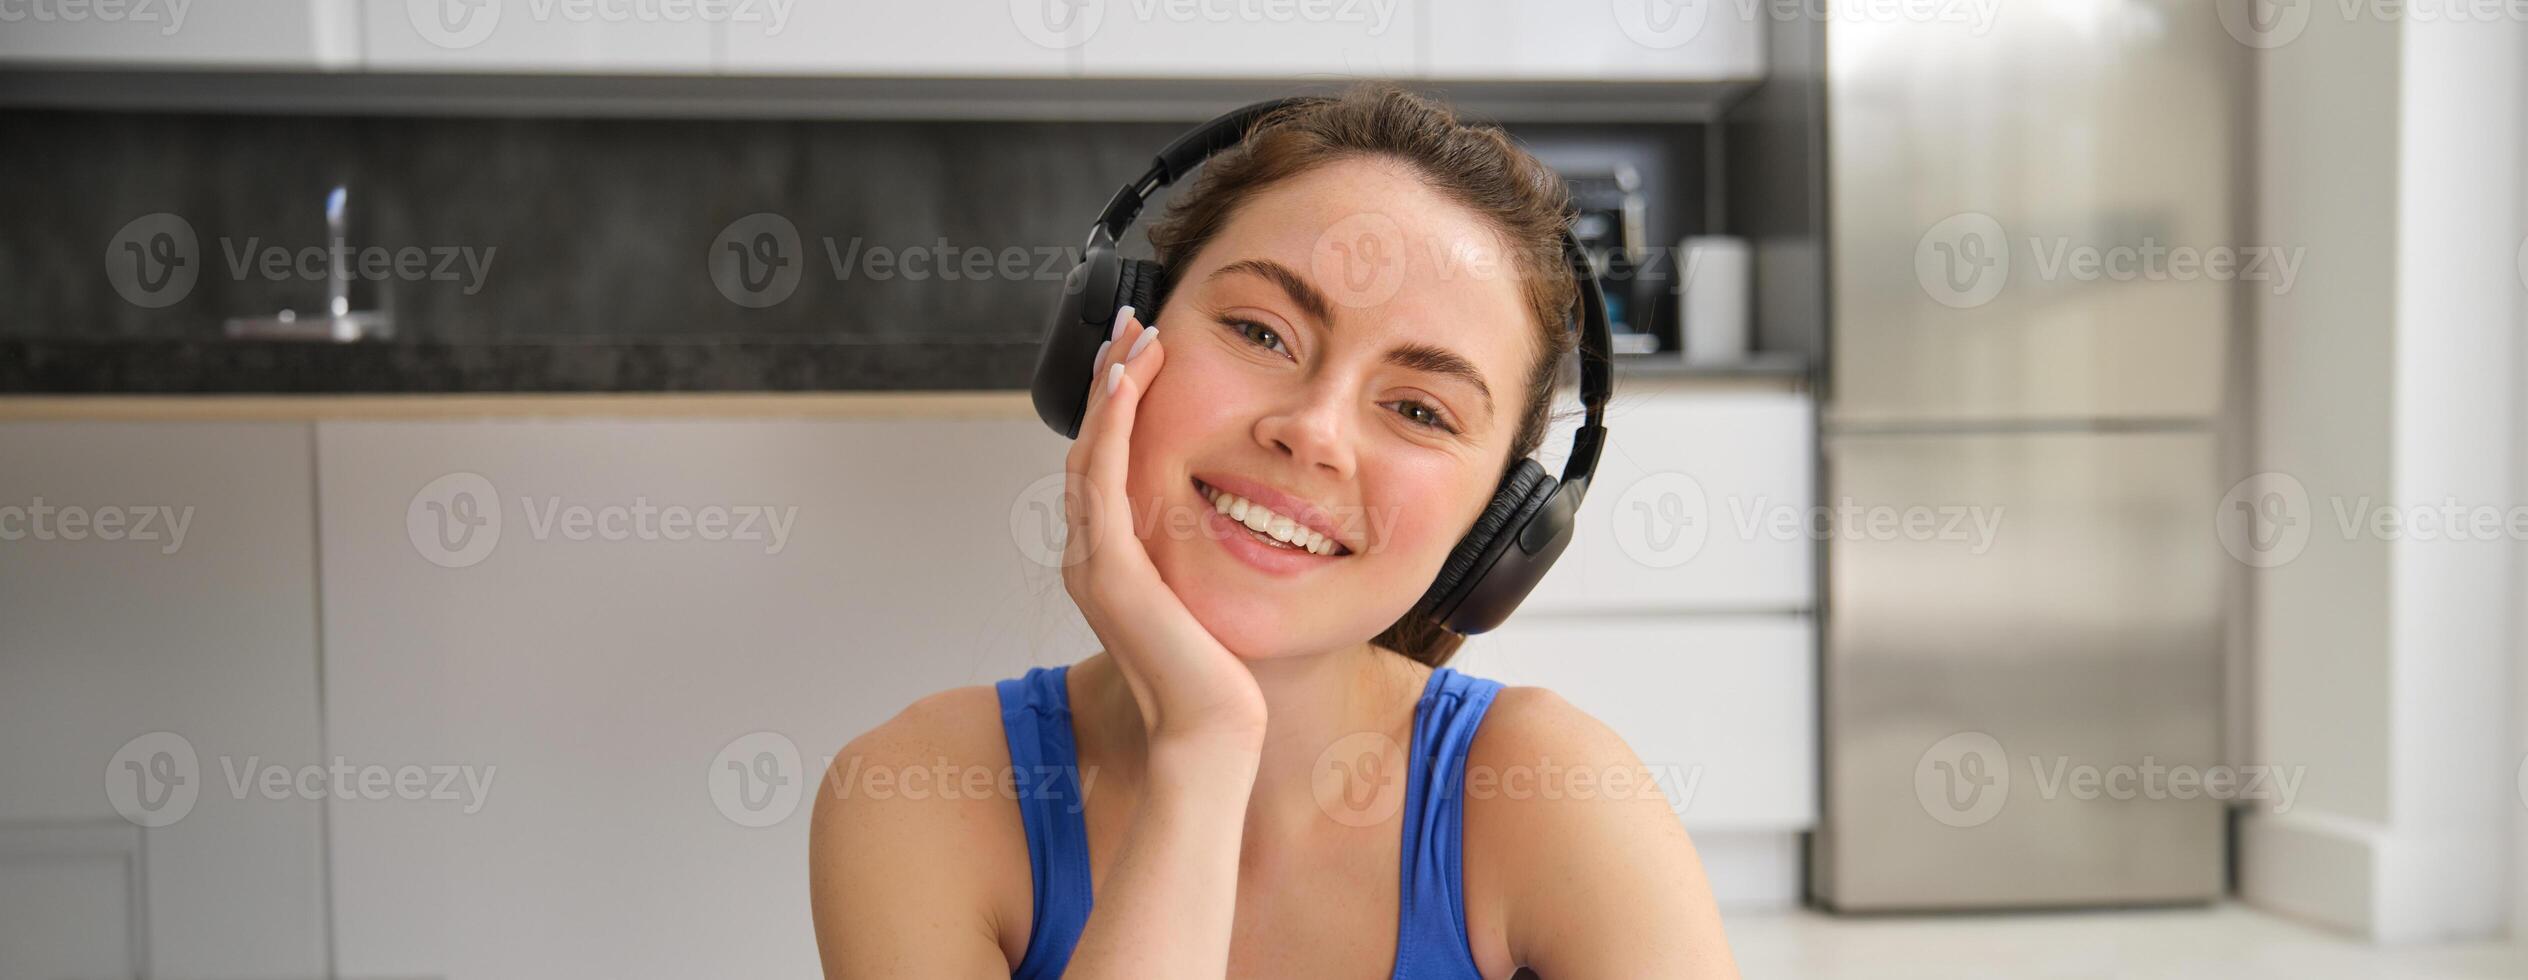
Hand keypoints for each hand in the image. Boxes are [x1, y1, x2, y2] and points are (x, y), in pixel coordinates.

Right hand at [1063, 307, 1267, 747]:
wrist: (1212, 733)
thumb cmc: (1221, 681)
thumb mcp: (1209, 602)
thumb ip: (1197, 564)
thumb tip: (1231, 528)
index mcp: (1110, 565)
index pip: (1107, 466)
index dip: (1120, 408)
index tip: (1141, 358)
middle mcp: (1091, 558)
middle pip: (1090, 447)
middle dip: (1110, 381)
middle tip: (1130, 324)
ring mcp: (1093, 562)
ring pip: (1091, 451)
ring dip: (1111, 388)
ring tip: (1133, 336)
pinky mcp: (1108, 569)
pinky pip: (1102, 477)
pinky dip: (1111, 425)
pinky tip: (1126, 382)